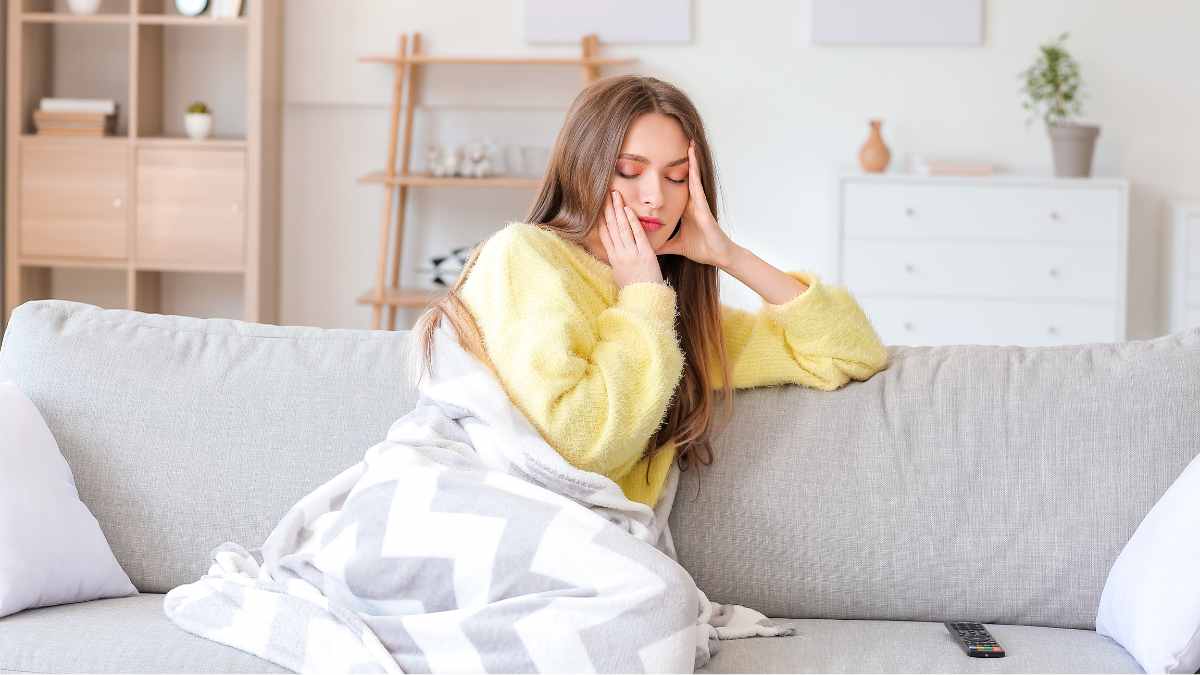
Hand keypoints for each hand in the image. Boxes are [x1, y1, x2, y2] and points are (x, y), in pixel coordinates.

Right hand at [599, 190, 664, 288]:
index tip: (599, 205)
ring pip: (621, 228)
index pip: (604, 234)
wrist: (645, 300)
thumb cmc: (634, 288)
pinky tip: (627, 210)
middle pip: (611, 227)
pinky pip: (636, 235)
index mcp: (613, 259)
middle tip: (605, 193)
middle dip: (608, 209)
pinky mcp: (644, 255)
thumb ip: (617, 260)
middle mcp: (620, 255)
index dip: (601, 218)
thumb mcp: (620, 274)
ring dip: (618, 210)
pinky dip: (632, 221)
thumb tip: (614, 249)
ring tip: (615, 195)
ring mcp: (631, 254)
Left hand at [657, 140, 738, 267]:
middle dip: (681, 161)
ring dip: (691, 160)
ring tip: (689, 143)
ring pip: (692, 177)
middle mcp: (691, 203)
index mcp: (684, 210)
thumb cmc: (702, 249)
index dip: (667, 175)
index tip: (658, 162)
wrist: (718, 256)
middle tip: (677, 141)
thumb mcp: (675, 245)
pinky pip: (697, 185)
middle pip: (683, 177)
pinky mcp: (703, 206)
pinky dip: (694, 172)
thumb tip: (648, 247)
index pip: (673, 188)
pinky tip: (692, 159)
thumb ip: (662, 244)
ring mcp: (698, 203)